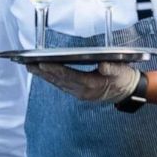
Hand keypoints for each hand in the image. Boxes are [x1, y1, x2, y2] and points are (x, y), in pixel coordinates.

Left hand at [26, 61, 141, 103]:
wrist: (128, 91)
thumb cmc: (124, 78)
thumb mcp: (122, 72)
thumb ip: (113, 68)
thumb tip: (103, 65)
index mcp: (92, 85)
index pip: (69, 76)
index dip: (55, 70)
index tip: (42, 63)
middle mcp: (82, 91)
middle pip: (59, 81)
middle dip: (43, 73)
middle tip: (28, 64)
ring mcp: (79, 93)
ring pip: (58, 84)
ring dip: (44, 76)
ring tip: (30, 66)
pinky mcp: (78, 92)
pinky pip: (61, 85)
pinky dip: (51, 78)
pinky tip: (43, 72)